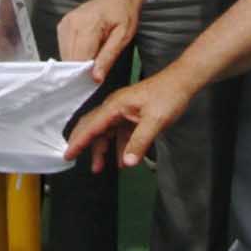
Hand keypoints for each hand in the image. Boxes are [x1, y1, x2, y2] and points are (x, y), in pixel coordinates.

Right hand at [57, 0, 150, 82]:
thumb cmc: (123, 14)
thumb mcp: (123, 37)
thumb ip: (108, 57)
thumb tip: (95, 78)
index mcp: (88, 26)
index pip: (78, 59)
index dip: (85, 73)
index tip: (95, 78)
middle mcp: (72, 24)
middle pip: (69, 59)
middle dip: (81, 69)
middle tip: (97, 69)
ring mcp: (65, 23)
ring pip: (64, 55)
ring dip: (77, 61)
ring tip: (93, 56)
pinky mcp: (62, 26)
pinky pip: (64, 48)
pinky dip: (73, 54)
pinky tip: (86, 49)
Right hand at [62, 69, 195, 173]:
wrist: (183, 82)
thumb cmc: (168, 95)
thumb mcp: (155, 121)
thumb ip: (139, 142)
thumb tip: (127, 162)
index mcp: (115, 106)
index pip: (91, 126)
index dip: (78, 142)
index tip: (67, 155)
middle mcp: (115, 107)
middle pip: (93, 127)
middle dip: (86, 146)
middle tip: (76, 161)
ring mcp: (123, 110)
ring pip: (106, 132)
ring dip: (103, 149)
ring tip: (100, 168)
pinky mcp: (132, 114)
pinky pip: (120, 133)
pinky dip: (119, 146)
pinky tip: (122, 159)